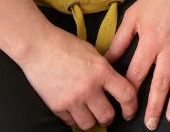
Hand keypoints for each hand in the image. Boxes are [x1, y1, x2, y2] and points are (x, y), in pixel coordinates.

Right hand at [16, 23, 137, 129]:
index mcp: (102, 71)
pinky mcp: (57, 106)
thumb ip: (104, 70)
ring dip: (91, 120)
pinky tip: (73, 109)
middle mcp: (89, 88)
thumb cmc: (64, 45)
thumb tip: (112, 84)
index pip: (126, 94)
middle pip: (108, 115)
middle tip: (107, 114)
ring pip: (89, 124)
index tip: (130, 111)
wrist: (38, 46)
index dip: (131, 107)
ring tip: (89, 113)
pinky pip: (70, 122)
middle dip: (109, 117)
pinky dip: (73, 118)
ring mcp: (72, 99)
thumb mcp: (92, 53)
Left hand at [106, 0, 169, 129]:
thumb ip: (120, 40)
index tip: (125, 104)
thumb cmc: (155, 1)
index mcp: (150, 41)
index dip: (130, 89)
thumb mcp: (132, 17)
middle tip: (150, 123)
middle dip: (154, 104)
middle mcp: (169, 47)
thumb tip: (107, 59)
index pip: (138, 71)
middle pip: (161, 80)